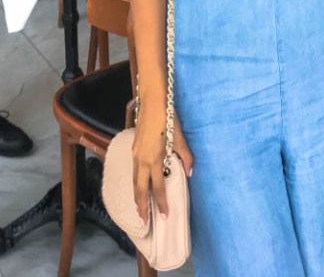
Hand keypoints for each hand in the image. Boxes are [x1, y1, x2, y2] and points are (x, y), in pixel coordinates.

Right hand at [132, 105, 192, 222]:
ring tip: (139, 208)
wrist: (152, 101)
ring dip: (136, 196)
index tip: (165, 215)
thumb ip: (185, 156)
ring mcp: (135, 153)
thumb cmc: (167, 117)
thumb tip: (190, 173)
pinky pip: (133, 170)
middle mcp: (142, 159)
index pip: (157, 187)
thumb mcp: (179, 137)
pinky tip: (138, 184)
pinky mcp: (133, 148)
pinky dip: (135, 182)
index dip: (161, 202)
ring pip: (134, 180)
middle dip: (142, 206)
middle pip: (139, 189)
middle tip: (144, 221)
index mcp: (154, 158)